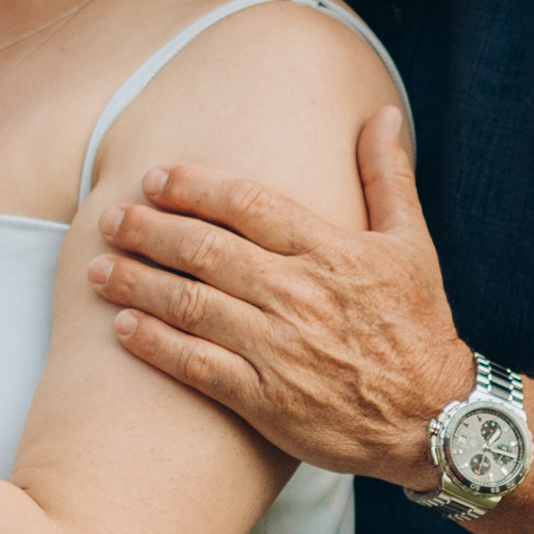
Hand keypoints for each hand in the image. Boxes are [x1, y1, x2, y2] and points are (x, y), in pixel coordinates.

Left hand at [86, 105, 472, 481]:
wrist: (435, 420)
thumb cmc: (420, 327)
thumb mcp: (413, 244)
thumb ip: (386, 176)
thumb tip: (380, 113)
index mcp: (331, 251)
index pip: (248, 205)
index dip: (195, 187)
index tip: (156, 177)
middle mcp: (299, 296)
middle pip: (206, 251)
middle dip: (149, 230)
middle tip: (110, 218)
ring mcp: (279, 350)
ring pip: (191, 305)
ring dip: (137, 283)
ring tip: (98, 268)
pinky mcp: (266, 400)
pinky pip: (197, 366)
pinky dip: (155, 344)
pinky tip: (123, 327)